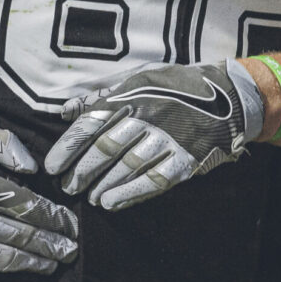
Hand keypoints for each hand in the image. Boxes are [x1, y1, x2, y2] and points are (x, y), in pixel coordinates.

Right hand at [0, 124, 79, 281]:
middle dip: (53, 245)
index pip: (33, 209)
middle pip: (26, 237)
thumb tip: (32, 168)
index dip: (56, 219)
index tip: (71, 226)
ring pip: (7, 260)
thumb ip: (3, 142)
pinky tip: (5, 272)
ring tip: (50, 265)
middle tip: (70, 251)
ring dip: (33, 263)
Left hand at [44, 60, 262, 210]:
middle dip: (82, 171)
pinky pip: (154, 180)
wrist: (228, 96)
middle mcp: (148, 115)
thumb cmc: (176, 86)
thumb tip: (66, 110)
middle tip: (68, 187)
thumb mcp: (138, 79)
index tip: (52, 167)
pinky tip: (113, 202)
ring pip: (127, 166)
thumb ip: (101, 95)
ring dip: (103, 185)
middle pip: (106, 148)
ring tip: (89, 198)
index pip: (91, 122)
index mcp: (132, 94)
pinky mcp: (186, 158)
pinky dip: (131, 194)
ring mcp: (168, 137)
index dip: (68, 147)